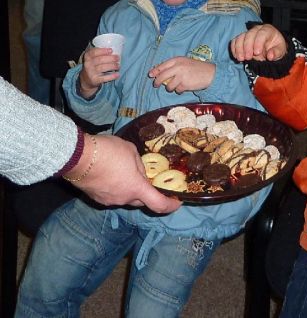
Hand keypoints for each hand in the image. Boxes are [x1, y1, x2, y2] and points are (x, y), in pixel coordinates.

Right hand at [64, 134, 180, 212]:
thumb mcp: (131, 152)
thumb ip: (140, 165)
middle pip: (141, 200)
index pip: (159, 204)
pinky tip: (111, 175)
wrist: (77, 156)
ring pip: (125, 198)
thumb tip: (140, 173)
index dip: (171, 205)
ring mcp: (109, 201)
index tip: (177, 202)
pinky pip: (112, 196)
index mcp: (137, 188)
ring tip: (125, 172)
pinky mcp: (96, 199)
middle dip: (146, 192)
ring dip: (129, 189)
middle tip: (147, 179)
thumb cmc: (108, 152)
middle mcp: (124, 199)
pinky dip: (116, 188)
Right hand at [78, 47, 119, 97]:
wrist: (86, 79)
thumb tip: (114, 50)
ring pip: (102, 68)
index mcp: (88, 57)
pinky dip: (112, 76)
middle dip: (110, 58)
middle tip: (118, 58)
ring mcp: (91, 72)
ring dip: (112, 66)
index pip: (94, 52)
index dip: (103, 51)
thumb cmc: (93, 66)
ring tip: (118, 66)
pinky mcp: (95, 80)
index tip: (111, 50)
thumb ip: (100, 53)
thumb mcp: (93, 58)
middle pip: (100, 60)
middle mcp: (88, 64)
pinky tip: (117, 74)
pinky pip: (104, 78)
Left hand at [148, 57, 214, 93]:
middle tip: (156, 85)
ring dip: (170, 88)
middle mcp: (178, 67)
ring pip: (169, 85)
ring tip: (175, 86)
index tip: (150, 75)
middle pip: (162, 76)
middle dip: (157, 81)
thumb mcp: (185, 63)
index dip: (155, 71)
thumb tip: (161, 73)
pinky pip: (177, 90)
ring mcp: (181, 76)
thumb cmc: (197, 68)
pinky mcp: (185, 84)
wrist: (210, 73)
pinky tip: (183, 88)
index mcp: (177, 60)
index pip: (162, 65)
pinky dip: (179, 90)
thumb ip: (174, 66)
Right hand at [230, 24, 286, 61]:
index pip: (262, 34)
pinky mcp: (242, 38)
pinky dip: (234, 48)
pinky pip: (235, 41)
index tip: (257, 53)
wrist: (271, 47)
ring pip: (240, 37)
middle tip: (248, 57)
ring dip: (239, 48)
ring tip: (241, 59)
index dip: (258, 42)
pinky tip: (236, 56)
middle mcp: (257, 29)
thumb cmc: (276, 47)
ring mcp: (248, 33)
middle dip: (247, 46)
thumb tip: (270, 56)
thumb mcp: (280, 50)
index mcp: (268, 30)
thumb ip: (276, 53)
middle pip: (249, 34)